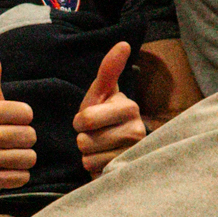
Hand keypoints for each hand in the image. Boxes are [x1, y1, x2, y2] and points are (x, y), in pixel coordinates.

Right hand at [0, 48, 34, 198]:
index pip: (26, 113)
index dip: (23, 118)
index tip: (10, 122)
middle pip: (29, 136)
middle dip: (25, 140)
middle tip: (11, 141)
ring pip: (28, 158)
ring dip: (23, 158)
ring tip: (9, 156)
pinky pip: (22, 177)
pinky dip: (18, 175)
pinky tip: (5, 170)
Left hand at [73, 41, 145, 174]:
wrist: (117, 147)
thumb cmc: (104, 116)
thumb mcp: (102, 92)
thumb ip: (109, 70)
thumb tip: (123, 43)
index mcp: (130, 108)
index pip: (86, 119)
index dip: (80, 121)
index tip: (89, 119)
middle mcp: (137, 132)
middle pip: (85, 141)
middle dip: (83, 139)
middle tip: (96, 135)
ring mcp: (133, 155)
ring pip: (88, 158)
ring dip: (88, 154)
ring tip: (101, 148)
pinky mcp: (126, 173)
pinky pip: (93, 172)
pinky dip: (93, 168)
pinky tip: (104, 162)